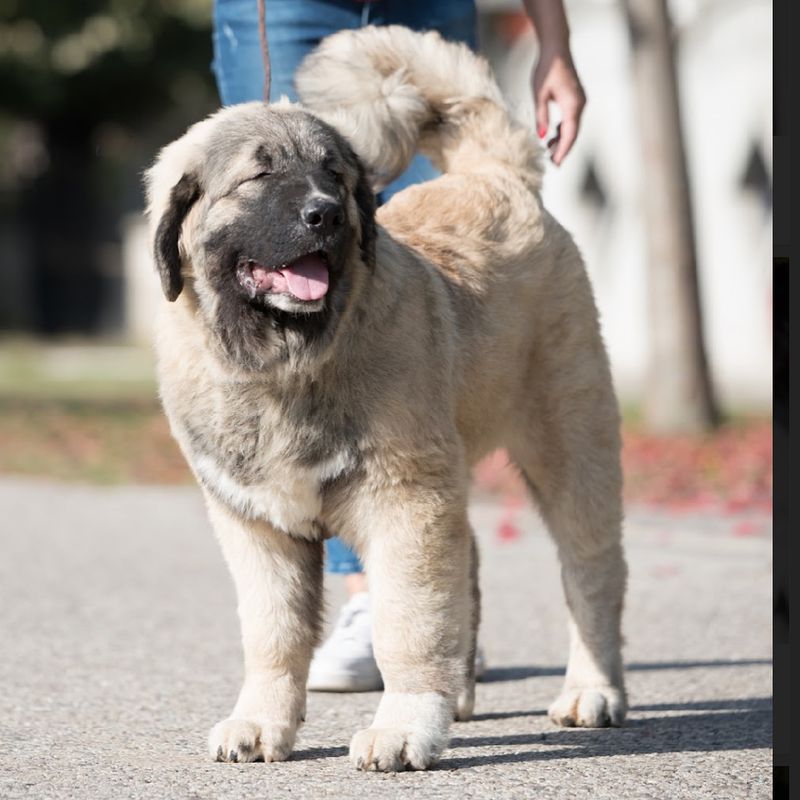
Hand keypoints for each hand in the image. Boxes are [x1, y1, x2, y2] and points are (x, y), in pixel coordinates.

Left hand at [531, 47, 585, 165]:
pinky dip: (562, 130)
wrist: (556, 49)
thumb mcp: (539, 95)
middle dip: (564, 150)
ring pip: (573, 128)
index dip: (563, 150)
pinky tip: (552, 137)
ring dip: (562, 141)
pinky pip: (571, 120)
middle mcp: (580, 104)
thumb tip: (543, 138)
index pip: (570, 134)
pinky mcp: (575, 99)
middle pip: (573, 134)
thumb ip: (541, 117)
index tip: (556, 164)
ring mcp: (579, 102)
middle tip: (554, 165)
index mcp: (573, 104)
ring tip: (549, 153)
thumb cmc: (546, 69)